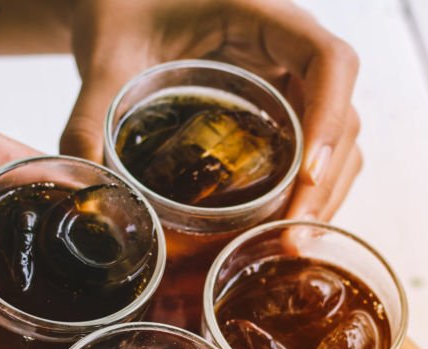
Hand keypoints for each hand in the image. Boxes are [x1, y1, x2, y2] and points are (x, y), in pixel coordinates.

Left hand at [61, 0, 361, 219]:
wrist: (123, 2)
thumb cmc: (123, 6)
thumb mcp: (106, 55)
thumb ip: (90, 114)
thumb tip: (84, 188)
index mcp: (264, 18)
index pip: (330, 60)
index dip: (330, 118)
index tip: (308, 175)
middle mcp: (290, 50)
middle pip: (343, 115)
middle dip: (326, 181)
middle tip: (293, 239)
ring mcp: (290, 82)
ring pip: (337, 140)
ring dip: (324, 194)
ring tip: (290, 245)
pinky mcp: (279, 109)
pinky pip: (313, 150)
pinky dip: (308, 191)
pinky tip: (281, 228)